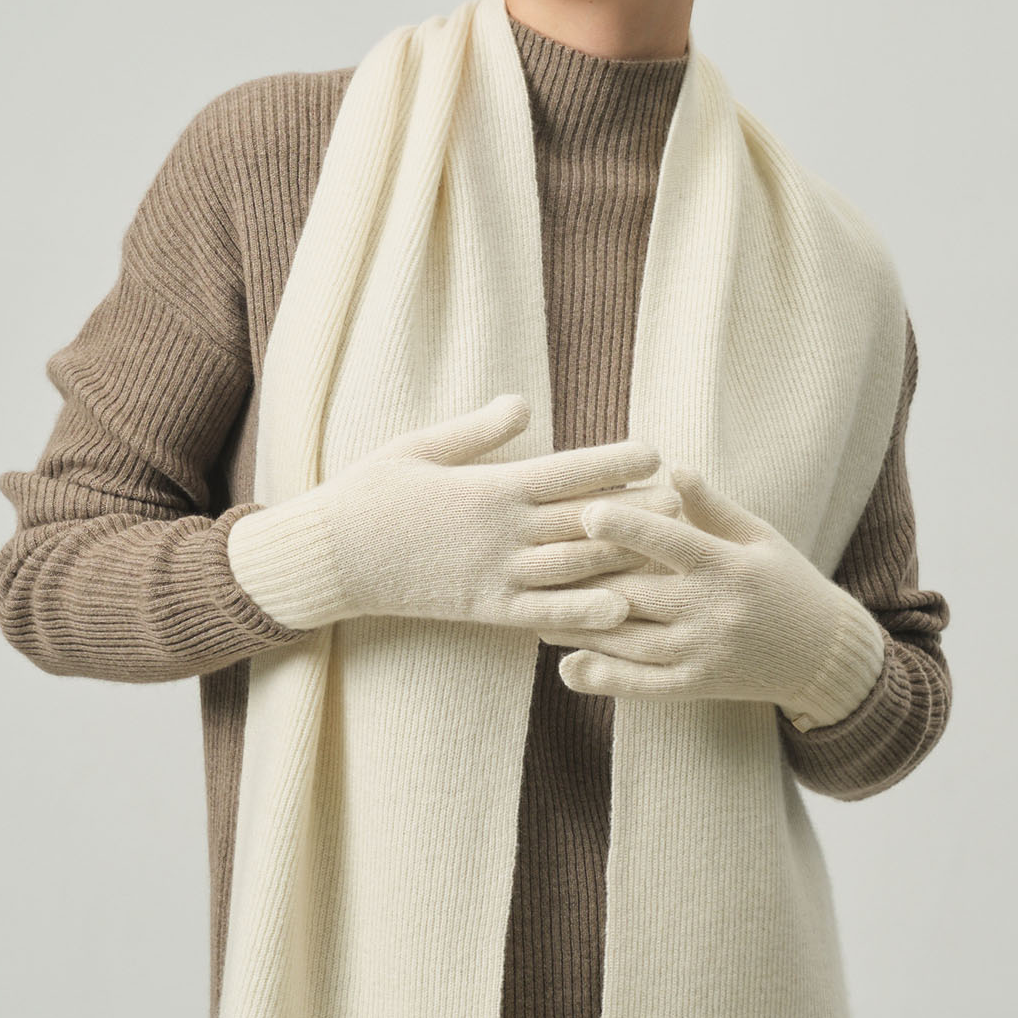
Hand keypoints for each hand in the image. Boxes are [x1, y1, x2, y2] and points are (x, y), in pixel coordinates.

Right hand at [228, 394, 680, 633]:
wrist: (330, 559)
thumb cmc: (371, 494)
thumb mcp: (420, 447)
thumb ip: (477, 431)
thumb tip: (523, 402)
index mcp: (489, 487)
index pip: (564, 471)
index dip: (612, 462)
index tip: (655, 452)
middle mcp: (500, 533)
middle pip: (582, 521)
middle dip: (636, 512)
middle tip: (688, 504)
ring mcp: (494, 575)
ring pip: (573, 571)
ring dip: (623, 563)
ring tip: (669, 557)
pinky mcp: (483, 610)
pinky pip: (540, 614)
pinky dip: (580, 615)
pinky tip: (618, 613)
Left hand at [538, 464, 886, 726]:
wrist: (824, 656)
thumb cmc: (786, 582)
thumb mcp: (760, 537)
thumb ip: (713, 507)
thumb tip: (674, 468)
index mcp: (727, 566)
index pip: (670, 543)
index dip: (627, 527)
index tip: (585, 511)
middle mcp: (713, 611)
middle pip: (637, 593)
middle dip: (585, 580)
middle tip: (534, 563)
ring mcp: (704, 653)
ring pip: (630, 639)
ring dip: (579, 628)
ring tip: (532, 612)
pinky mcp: (698, 687)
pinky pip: (643, 685)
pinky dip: (604, 678)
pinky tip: (567, 667)